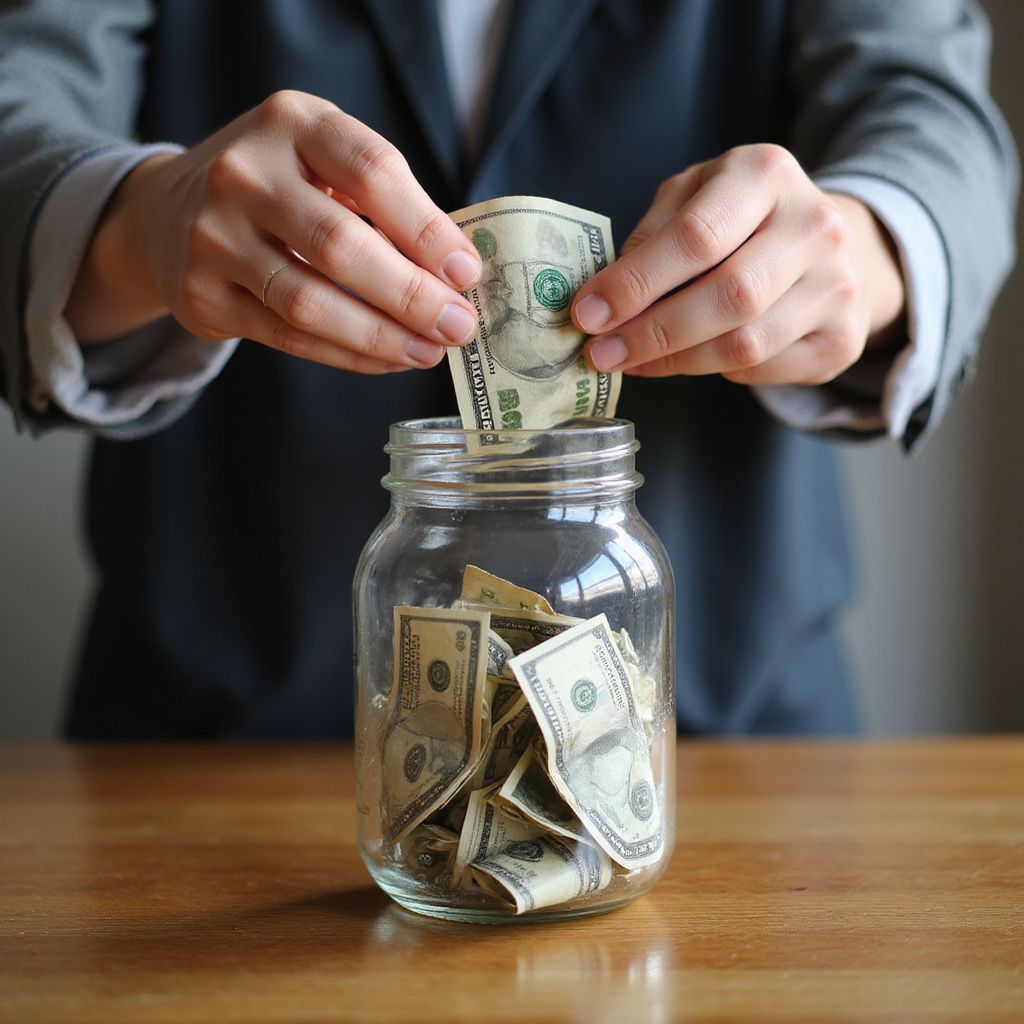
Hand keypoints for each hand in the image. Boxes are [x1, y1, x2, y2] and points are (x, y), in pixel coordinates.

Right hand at [66, 90, 482, 373]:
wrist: (165, 211)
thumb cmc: (276, 188)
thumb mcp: (322, 163)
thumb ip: (384, 204)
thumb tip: (456, 274)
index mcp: (291, 122)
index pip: (372, 170)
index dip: (426, 228)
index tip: (466, 272)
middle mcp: (243, 171)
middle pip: (341, 243)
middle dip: (411, 295)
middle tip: (458, 326)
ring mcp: (213, 234)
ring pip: (310, 301)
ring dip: (381, 335)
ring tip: (429, 352)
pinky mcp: (201, 294)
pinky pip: (287, 335)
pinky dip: (347, 354)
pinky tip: (387, 359)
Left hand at [572, 144, 904, 385]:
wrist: (832, 243)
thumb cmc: (741, 218)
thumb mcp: (691, 198)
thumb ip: (649, 239)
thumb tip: (600, 303)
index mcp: (767, 174)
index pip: (696, 237)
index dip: (635, 283)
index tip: (587, 314)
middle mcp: (815, 225)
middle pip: (728, 296)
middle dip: (652, 333)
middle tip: (602, 353)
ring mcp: (839, 285)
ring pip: (745, 345)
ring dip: (675, 362)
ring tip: (633, 361)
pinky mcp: (844, 339)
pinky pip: (764, 371)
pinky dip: (717, 373)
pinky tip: (692, 359)